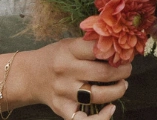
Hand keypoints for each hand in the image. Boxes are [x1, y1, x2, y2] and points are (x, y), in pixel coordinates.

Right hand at [10, 37, 130, 118]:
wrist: (29, 76)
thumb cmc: (54, 58)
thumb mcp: (68, 44)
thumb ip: (89, 45)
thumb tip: (118, 46)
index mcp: (68, 51)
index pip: (98, 49)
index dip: (116, 52)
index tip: (123, 53)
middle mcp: (66, 71)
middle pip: (103, 73)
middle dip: (122, 72)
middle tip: (127, 70)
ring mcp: (64, 92)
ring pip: (98, 95)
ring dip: (117, 91)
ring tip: (122, 85)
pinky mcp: (62, 108)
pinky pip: (85, 119)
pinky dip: (101, 117)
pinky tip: (110, 108)